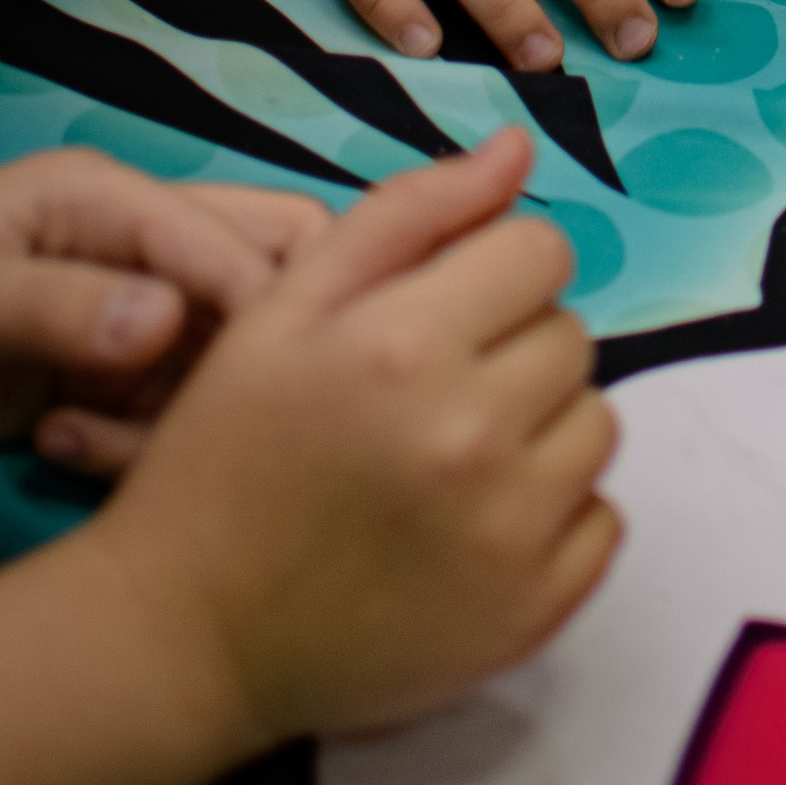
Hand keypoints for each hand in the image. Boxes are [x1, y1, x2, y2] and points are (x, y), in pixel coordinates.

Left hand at [0, 154, 323, 479]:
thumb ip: (56, 309)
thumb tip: (167, 324)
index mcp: (104, 201)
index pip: (235, 240)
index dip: (259, 313)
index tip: (256, 393)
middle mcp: (130, 250)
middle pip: (262, 280)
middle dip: (248, 358)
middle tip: (193, 421)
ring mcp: (118, 320)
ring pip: (221, 363)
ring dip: (179, 417)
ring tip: (81, 447)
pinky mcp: (97, 385)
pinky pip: (168, 415)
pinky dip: (135, 448)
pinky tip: (56, 453)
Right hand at [83, 130, 616, 744]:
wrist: (183, 635)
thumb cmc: (224, 458)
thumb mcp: (284, 308)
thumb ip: (410, 211)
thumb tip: (517, 148)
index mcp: (408, 344)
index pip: (541, 251)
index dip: (491, 270)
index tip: (439, 313)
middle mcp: (473, 436)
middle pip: (571, 336)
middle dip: (511, 348)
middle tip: (427, 396)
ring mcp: (511, 534)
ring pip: (596, 424)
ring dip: (540, 429)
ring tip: (450, 460)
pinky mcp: (532, 612)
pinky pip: (601, 522)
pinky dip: (554, 517)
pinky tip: (472, 527)